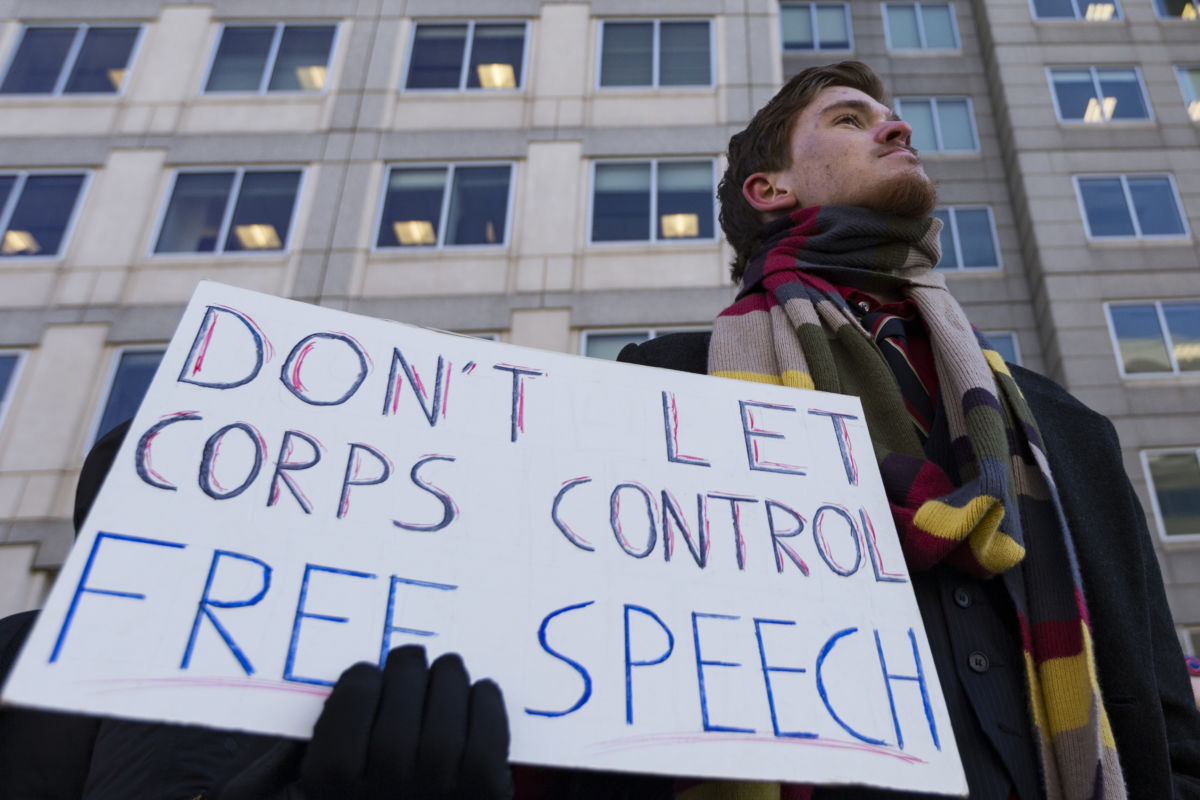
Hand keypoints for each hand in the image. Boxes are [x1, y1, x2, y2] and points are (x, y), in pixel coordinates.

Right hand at [219, 646, 512, 799]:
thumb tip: (349, 688)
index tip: (370, 681)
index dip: (366, 677)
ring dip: (449, 676)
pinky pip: (488, 724)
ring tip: (446, 674)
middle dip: (409, 667)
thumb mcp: (314, 792)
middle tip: (411, 662)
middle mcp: (385, 777)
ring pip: (449, 695)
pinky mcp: (485, 789)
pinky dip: (486, 700)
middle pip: (405, 685)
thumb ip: (309, 750)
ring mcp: (439, 783)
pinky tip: (476, 696)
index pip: (357, 689)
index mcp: (332, 775)